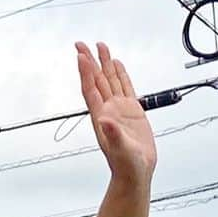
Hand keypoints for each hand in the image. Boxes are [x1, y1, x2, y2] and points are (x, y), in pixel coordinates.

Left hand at [76, 41, 156, 185]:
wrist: (136, 172)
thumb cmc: (126, 166)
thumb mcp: (120, 151)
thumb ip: (113, 135)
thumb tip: (104, 120)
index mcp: (102, 116)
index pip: (91, 89)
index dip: (85, 72)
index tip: (80, 56)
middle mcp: (108, 109)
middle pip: (97, 79)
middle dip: (90, 61)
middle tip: (81, 44)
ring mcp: (119, 109)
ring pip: (110, 80)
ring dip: (105, 64)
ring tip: (101, 46)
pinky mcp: (132, 111)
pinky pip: (126, 88)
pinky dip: (121, 75)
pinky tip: (118, 65)